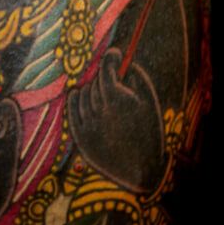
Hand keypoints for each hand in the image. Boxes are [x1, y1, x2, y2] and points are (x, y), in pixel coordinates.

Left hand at [67, 47, 164, 192]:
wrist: (140, 170)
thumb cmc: (149, 133)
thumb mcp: (150, 104)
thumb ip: (138, 79)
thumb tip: (125, 62)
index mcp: (119, 100)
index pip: (107, 69)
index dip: (111, 58)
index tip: (115, 54)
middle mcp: (100, 111)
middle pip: (96, 82)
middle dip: (105, 77)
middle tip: (113, 79)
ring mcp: (88, 123)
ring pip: (83, 93)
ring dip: (92, 88)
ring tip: (101, 91)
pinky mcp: (80, 136)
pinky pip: (73, 108)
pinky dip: (75, 98)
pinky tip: (78, 93)